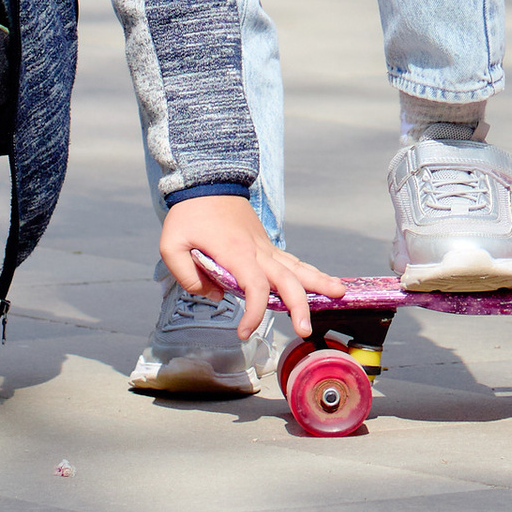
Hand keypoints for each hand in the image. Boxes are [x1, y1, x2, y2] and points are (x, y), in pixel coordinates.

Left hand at [158, 196, 343, 343]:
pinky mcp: (264, 244)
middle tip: (305, 330)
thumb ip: (188, 275)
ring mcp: (264, 246)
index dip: (253, 312)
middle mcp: (257, 250)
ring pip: (297, 267)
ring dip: (318, 282)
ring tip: (340, 294)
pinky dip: (308, 272)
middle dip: (299, 306)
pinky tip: (321, 281)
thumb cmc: (189, 213)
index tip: (243, 332)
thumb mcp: (171, 244)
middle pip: (286, 279)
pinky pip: (291, 260)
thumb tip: (215, 294)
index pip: (254, 287)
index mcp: (236, 252)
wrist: (206, 180)